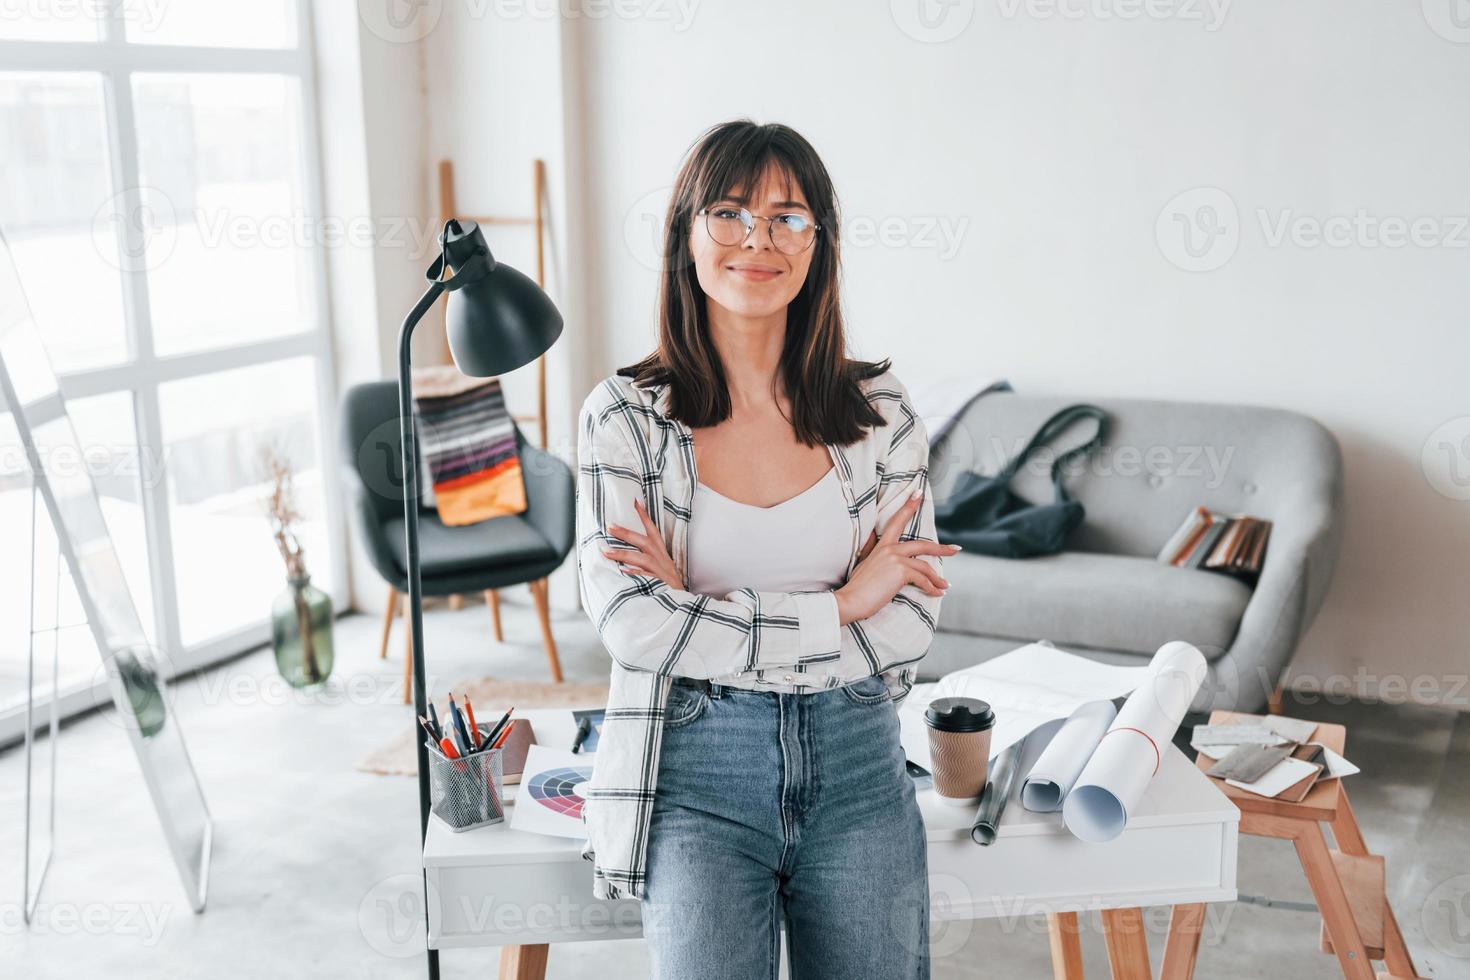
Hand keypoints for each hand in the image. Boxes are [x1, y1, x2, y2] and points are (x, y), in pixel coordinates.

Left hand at [602, 497, 683, 589]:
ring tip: (605, 551)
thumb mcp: (662, 570)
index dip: (644, 517)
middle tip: (610, 526)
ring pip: (643, 559)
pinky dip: (635, 574)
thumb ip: (646, 561)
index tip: (634, 502)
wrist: (684, 606)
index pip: (653, 531)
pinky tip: (622, 571)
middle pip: (645, 542)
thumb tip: (624, 556)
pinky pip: (646, 578)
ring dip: (624, 554)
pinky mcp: (661, 586)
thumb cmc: (668, 588)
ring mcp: (662, 573)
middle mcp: (663, 561)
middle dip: (627, 533)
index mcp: (662, 555)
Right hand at [836, 492, 958, 624]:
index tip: (919, 494)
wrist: (851, 600)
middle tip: (955, 549)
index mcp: (881, 546)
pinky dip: (932, 588)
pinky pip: (923, 579)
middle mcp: (889, 549)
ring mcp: (896, 559)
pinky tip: (937, 593)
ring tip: (945, 585)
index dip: (909, 506)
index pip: (897, 521)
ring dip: (937, 578)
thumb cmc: (857, 587)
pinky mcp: (901, 571)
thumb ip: (871, 550)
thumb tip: (872, 539)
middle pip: (922, 545)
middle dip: (941, 548)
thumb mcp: (864, 563)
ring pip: (925, 566)